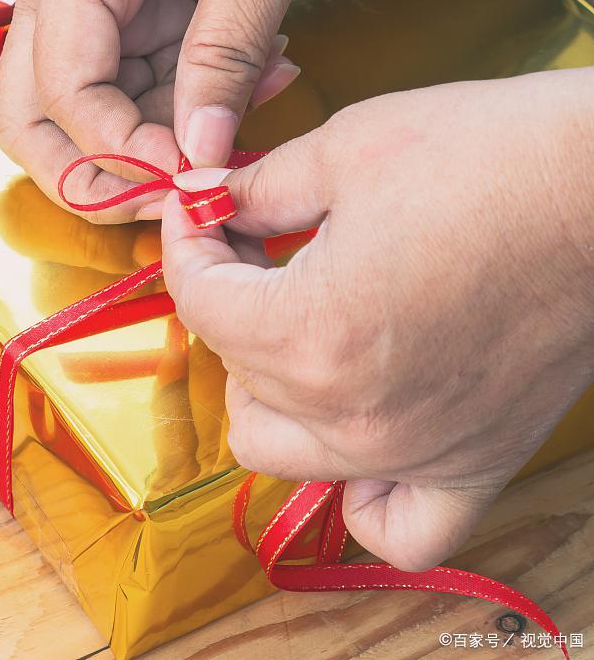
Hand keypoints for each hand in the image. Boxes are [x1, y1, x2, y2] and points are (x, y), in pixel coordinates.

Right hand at [0, 0, 380, 222]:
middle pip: (32, 113)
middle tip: (162, 197)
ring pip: (84, 114)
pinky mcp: (134, 16)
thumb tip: (198, 154)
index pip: (64, 87)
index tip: (186, 173)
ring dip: (155, 139)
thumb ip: (222, 58)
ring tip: (244, 116)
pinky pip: (140, 90)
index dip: (117, 148)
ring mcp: (94, 3)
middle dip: (89, 170)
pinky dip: (190, 107)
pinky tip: (258, 81)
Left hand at [162, 68, 593, 570]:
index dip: (186, 241)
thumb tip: (203, 198)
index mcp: (310, 332)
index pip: (197, 302)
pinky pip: (394, 529)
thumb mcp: (348, 149)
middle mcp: (353, 413)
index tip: (200, 209)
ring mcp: (413, 451)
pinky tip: (357, 432)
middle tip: (254, 249)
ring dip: (266, 391)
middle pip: (232, 368)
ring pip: (278, 452)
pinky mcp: (474, 463)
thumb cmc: (492, 156)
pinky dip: (359, 495)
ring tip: (296, 328)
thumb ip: (255, 188)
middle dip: (226, 301)